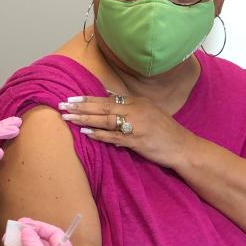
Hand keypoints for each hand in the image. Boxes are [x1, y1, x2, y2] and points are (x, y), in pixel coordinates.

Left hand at [58, 96, 192, 169]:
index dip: (87, 98)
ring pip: (106, 120)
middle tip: (62, 105)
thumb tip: (106, 100)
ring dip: (85, 118)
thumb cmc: (164, 131)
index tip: (70, 98)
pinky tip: (86, 132)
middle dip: (81, 106)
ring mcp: (136, 125)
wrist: (183, 146)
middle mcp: (135, 110)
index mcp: (136, 102)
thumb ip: (128, 107)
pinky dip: (99, 134)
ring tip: (68, 118)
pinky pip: (114, 136)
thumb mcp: (147, 112)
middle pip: (103, 106)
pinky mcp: (137, 140)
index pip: (107, 98)